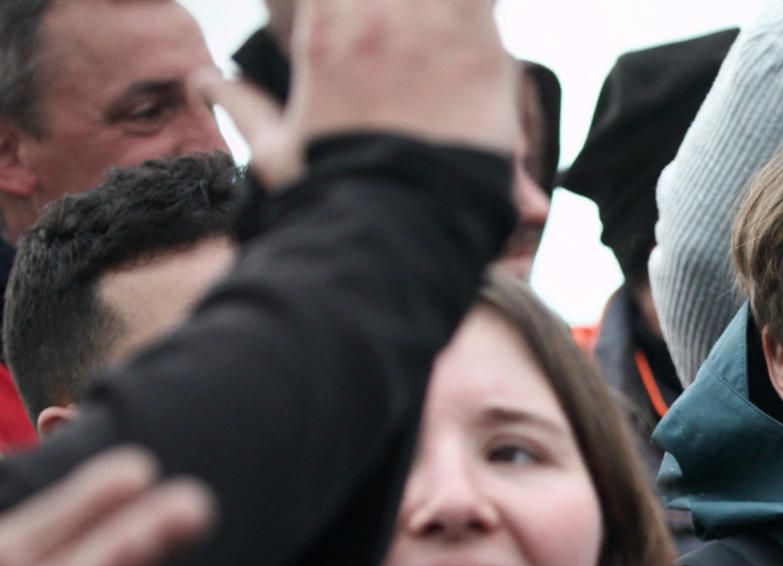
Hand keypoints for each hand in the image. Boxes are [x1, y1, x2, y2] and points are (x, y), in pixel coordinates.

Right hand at [197, 0, 517, 188]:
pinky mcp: (485, 52)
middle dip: (392, 8)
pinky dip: (480, 10)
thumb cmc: (337, 196)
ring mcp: (434, 29)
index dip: (342, 4)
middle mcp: (378, 15)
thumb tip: (202, 82)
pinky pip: (484, 1)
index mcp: (325, 28)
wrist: (401, 231)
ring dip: (443, 9)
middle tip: (399, 32)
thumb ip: (243, 106)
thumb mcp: (278, 152)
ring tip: (439, 29)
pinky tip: (476, 26)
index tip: (354, 19)